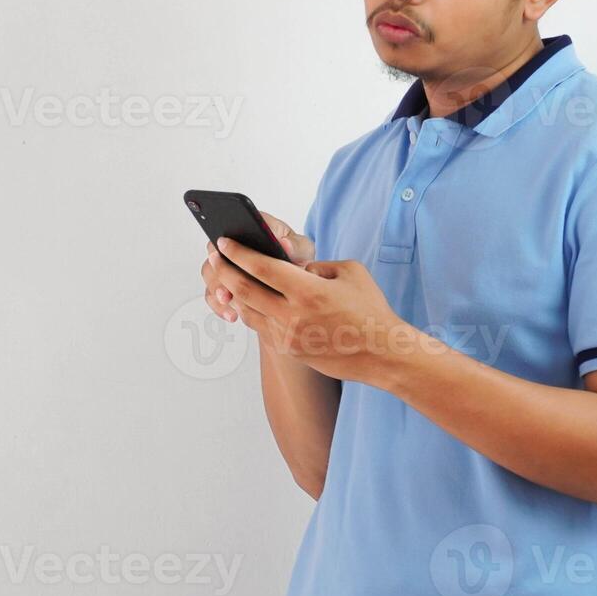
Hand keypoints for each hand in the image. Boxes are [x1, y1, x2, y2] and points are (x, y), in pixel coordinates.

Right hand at [199, 212, 312, 323]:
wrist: (299, 273)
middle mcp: (232, 246)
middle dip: (218, 275)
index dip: (223, 242)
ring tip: (231, 306)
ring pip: (212, 277)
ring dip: (217, 292)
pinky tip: (232, 315)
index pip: (227, 229)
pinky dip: (220, 306)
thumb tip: (285, 244)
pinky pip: (214, 296)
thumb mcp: (301, 247)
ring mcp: (227, 266)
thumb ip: (295, 246)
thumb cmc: (296, 255)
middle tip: (227, 290)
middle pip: (213, 256)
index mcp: (248, 228)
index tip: (225, 250)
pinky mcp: (227, 285)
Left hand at [207, 237, 409, 385]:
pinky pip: (261, 327)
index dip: (239, 253)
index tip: (224, 242)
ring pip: (248, 310)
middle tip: (214, 255)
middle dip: (224, 269)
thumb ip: (317, 266)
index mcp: (308, 291)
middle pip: (244, 289)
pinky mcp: (288, 350)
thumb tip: (293, 267)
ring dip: (233, 292)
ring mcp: (288, 336)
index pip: (261, 267)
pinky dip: (251, 311)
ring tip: (226, 276)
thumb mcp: (349, 272)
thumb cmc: (369, 308)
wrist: (382, 353)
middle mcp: (292, 315)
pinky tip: (248, 300)